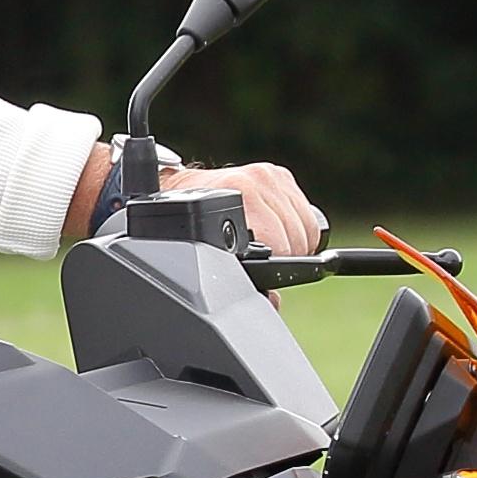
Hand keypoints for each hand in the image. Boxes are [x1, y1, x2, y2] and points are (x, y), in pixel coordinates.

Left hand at [71, 146, 327, 256]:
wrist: (169, 191)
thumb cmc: (182, 226)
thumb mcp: (205, 257)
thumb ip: (241, 280)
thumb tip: (272, 303)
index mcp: (239, 198)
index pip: (283, 245)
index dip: (279, 269)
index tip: (268, 274)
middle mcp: (255, 182)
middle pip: (299, 237)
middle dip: (287, 257)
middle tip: (264, 261)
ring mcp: (268, 176)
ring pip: (307, 226)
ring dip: (294, 242)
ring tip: (269, 247)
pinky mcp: (277, 174)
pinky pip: (306, 211)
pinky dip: (295, 227)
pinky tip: (274, 231)